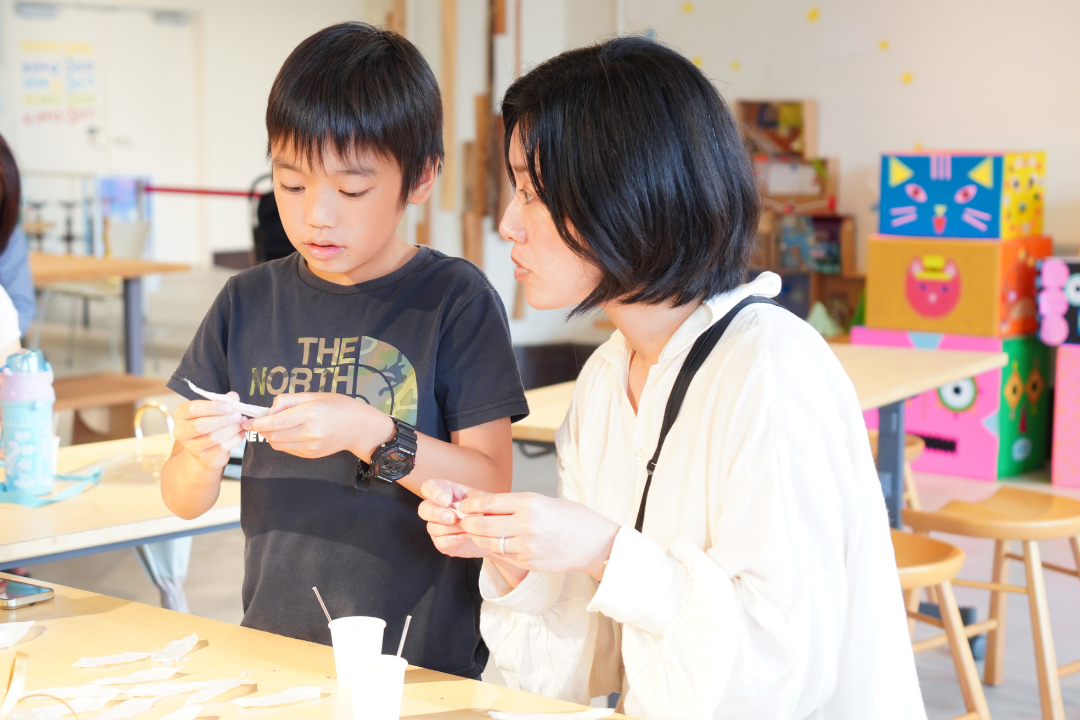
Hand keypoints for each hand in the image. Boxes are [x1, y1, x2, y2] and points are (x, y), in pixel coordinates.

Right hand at [174, 396, 244, 471]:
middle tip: (237, 415)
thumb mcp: (213, 410)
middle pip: (200, 425)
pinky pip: (222, 447)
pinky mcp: (204, 458)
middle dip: (222, 419)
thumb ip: (223, 401)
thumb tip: (234, 397)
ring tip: (241, 423)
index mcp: (181, 414)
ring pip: (213, 437)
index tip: (229, 406)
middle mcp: (181, 432)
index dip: (213, 407)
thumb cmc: (209, 424)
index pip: (193, 409)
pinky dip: (235, 439)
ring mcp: (191, 447)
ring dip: (231, 429)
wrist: (206, 450)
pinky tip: (241, 433)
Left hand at [242, 393, 393, 459]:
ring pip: (277, 444)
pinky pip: (287, 449)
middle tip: (262, 420)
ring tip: (280, 425)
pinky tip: (291, 432)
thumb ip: (288, 400)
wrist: (359, 427)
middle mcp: (310, 432)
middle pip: (273, 434)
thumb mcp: (313, 395)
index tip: (247, 421)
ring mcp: (311, 446)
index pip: (275, 422)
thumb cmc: (337, 406)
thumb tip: (269, 410)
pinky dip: (282, 441)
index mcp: (310, 413)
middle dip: (262, 428)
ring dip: (271, 435)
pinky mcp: (311, 455)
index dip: (257, 423)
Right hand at [417, 478, 492, 558]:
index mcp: (445, 492)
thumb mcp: (484, 500)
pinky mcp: (442, 542)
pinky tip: (465, 536)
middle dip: (436, 513)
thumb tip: (463, 505)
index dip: (433, 493)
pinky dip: (453, 539)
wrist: (493, 534)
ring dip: (450, 528)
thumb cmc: (485, 511)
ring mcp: (437, 526)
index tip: (447, 501)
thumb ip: (475, 499)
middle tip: (452, 517)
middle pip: (423, 509)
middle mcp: (437, 508)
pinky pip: (440, 542)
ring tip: (467, 527)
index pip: (428, 487)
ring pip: (432, 527)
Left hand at [457, 493, 620, 580]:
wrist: (595, 543)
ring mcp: (527, 546)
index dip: (470, 505)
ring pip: (489, 543)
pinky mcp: (529, 563)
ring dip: (477, 538)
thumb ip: (515, 505)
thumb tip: (485, 505)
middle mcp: (526, 524)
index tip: (463, 504)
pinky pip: (503, 556)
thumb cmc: (571, 518)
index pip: (488, 503)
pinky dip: (494, 549)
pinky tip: (492, 544)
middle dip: (467, 523)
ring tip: (473, 532)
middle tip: (462, 520)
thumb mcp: (544, 501)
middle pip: (483, 525)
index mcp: (530, 503)